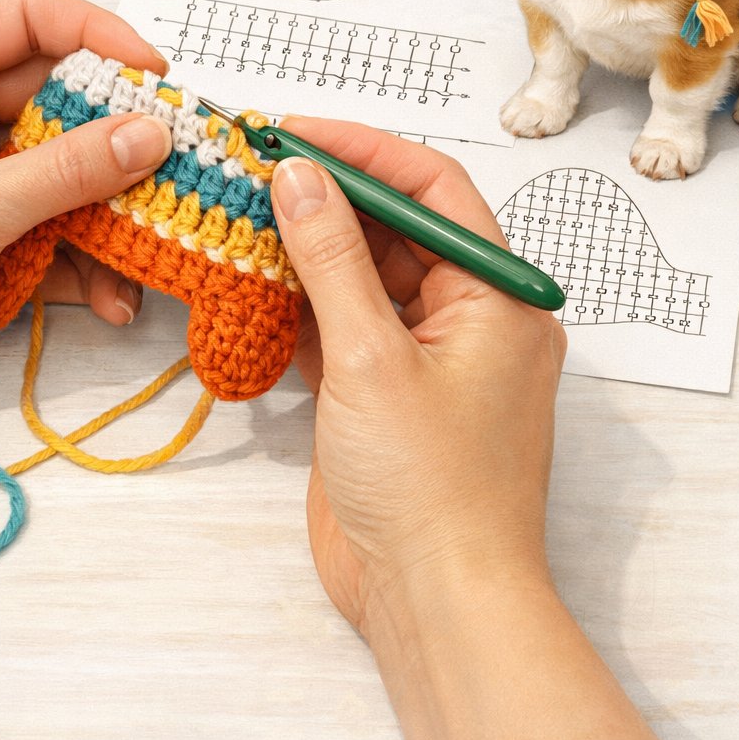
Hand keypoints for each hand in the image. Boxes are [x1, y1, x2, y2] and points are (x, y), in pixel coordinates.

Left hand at [0, 0, 171, 449]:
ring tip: (152, 232)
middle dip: (116, 133)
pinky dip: (87, 254)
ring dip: (109, 204)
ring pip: (64, 162)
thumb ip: (66, 170)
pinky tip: (112, 292)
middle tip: (172, 157)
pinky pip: (54, 219)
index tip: (152, 74)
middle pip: (56, 94)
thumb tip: (147, 135)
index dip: (96, 35)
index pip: (25, 18)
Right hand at [271, 120, 667, 739]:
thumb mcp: (374, 359)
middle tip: (254, 167)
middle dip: (327, 197)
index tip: (295, 132)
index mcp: (499, 296)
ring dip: (307, 249)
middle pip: (395, 228)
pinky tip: (250, 282)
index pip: (433, 189)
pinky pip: (344, 326)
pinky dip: (301, 304)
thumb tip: (301, 177)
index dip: (364, 151)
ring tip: (240, 214)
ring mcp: (426, 358)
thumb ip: (334, 259)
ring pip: (364, 276)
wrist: (438, 607)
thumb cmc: (435, 491)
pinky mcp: (385, 395)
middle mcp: (470, 317)